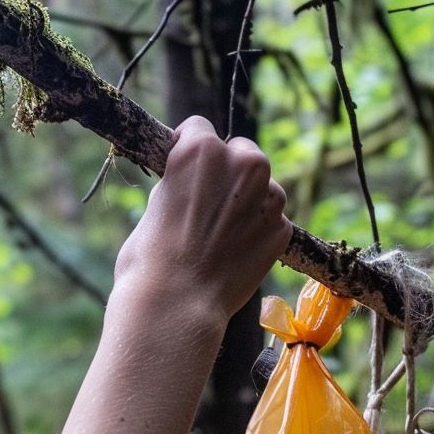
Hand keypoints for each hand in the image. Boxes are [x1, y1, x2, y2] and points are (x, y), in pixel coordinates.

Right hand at [113, 115, 291, 328]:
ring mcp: (268, 197)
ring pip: (265, 187)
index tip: (186, 172)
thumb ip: (181, 182)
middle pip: (242, 152)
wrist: (177, 304)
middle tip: (211, 205)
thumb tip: (193, 183)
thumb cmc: (150, 258)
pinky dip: (260, 232)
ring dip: (251, 201)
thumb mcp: (156, 203)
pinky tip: (238, 253)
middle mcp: (242, 164)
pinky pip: (273, 221)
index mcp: (201, 149)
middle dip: (230, 173)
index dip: (189, 152)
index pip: (199, 128)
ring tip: (224, 233)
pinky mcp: (282, 229)